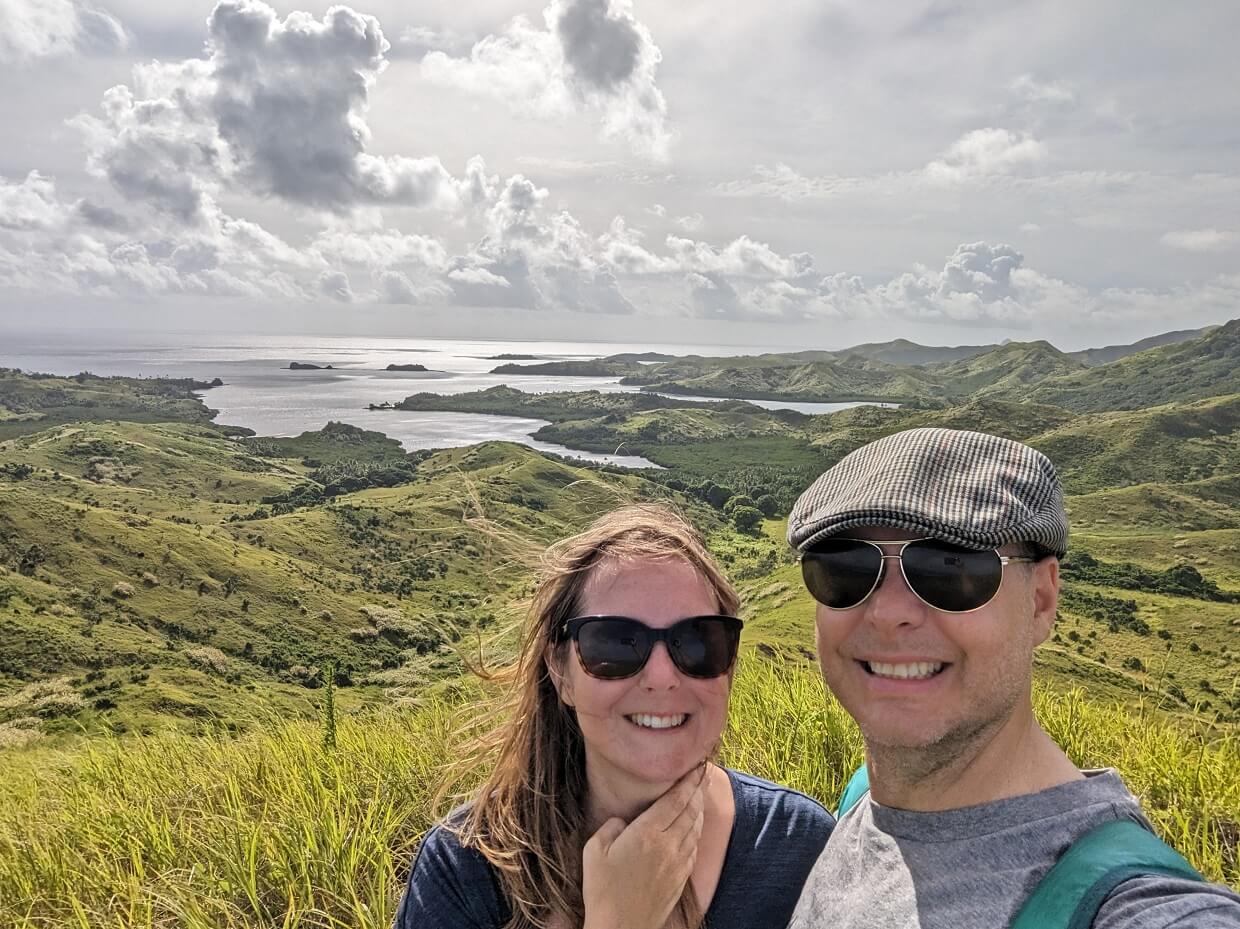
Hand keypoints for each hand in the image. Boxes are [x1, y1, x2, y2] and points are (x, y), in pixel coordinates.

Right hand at [581, 766, 705, 928]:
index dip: (688, 782)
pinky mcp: (681, 879)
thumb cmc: (603, 891)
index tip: (695, 767)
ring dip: (699, 809)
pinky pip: (694, 848)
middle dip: (697, 790)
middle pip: (690, 811)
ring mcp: (677, 863)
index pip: (676, 800)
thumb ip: (610, 828)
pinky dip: (697, 832)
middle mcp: (668, 845)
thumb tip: (621, 821)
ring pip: (695, 829)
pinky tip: (693, 828)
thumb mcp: (594, 851)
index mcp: (647, 834)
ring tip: (698, 796)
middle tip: (701, 775)